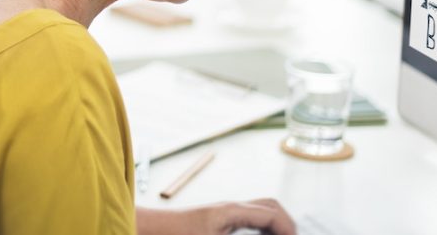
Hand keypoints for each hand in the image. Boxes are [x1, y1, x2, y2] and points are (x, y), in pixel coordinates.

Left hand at [137, 199, 295, 234]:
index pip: (270, 213)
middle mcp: (229, 208)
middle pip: (269, 206)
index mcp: (230, 211)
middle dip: (285, 223)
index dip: (288, 228)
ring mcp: (222, 213)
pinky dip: (260, 227)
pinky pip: (247, 218)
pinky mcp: (215, 221)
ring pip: (259, 211)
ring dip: (273, 224)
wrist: (148, 230)